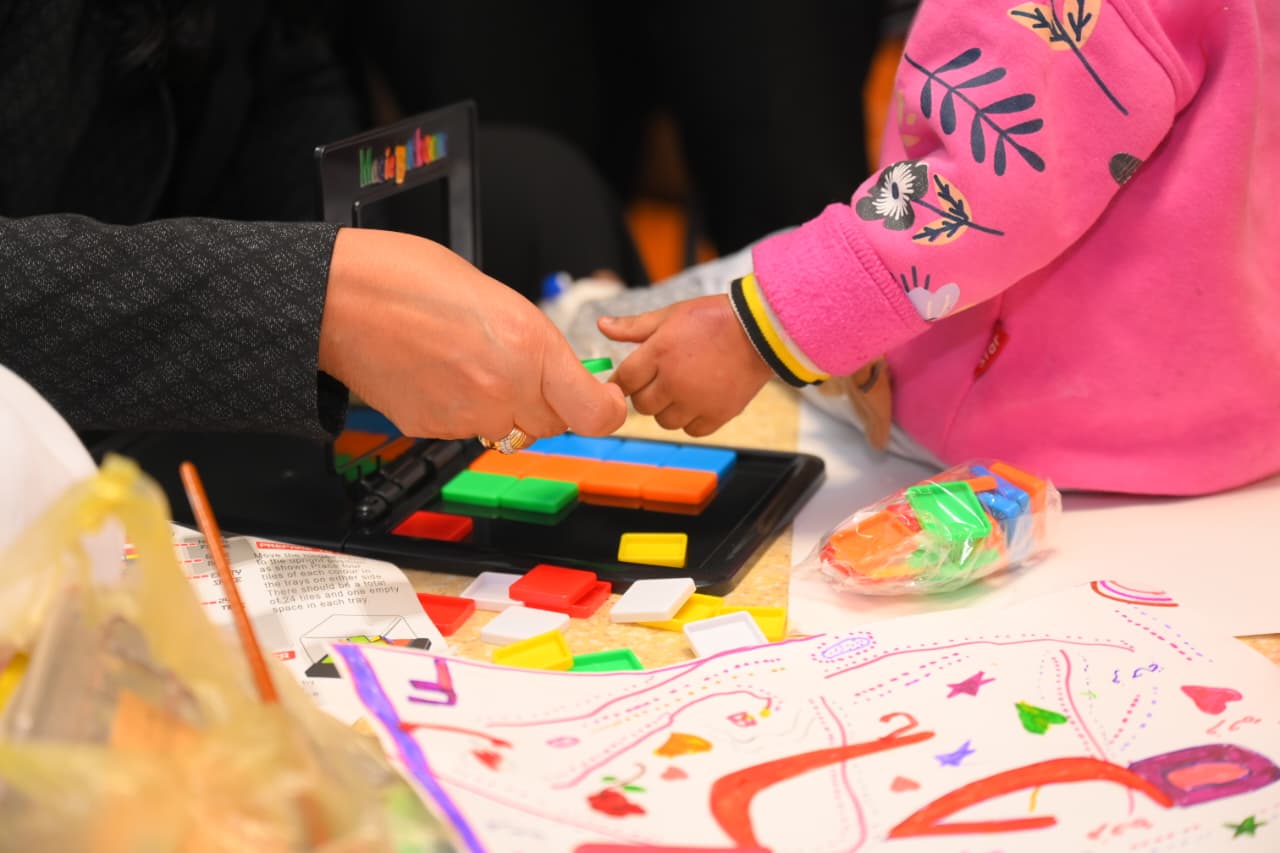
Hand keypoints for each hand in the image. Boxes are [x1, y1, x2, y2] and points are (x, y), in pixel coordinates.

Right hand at [318, 228, 626, 440]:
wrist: (339, 298)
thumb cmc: (410, 278)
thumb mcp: (498, 298)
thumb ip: (535, 346)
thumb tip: (557, 374)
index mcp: (531, 347)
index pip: (595, 415)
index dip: (605, 410)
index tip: (602, 399)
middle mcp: (505, 390)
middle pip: (551, 426)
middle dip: (544, 404)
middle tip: (515, 368)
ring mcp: (466, 417)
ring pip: (506, 430)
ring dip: (499, 408)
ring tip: (463, 363)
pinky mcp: (432, 430)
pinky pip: (464, 430)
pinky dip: (459, 410)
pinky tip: (436, 374)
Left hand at [598, 294, 771, 435]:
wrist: (762, 331)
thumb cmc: (714, 318)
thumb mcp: (671, 315)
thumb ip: (634, 327)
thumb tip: (601, 325)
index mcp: (659, 352)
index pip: (625, 380)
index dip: (622, 382)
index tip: (627, 381)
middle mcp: (674, 380)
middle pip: (642, 405)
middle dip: (646, 394)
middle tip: (660, 380)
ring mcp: (696, 400)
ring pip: (664, 421)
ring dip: (667, 409)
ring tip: (681, 389)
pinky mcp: (718, 414)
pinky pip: (691, 430)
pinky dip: (691, 420)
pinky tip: (698, 401)